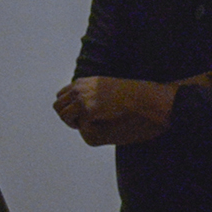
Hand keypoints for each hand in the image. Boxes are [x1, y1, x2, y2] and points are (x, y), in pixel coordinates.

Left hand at [51, 76, 174, 144]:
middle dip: (70, 118)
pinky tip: (108, 127)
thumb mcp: (114, 89)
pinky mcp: (89, 111)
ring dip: (78, 124)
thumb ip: (98, 95)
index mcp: (86, 81)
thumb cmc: (142, 97)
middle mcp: (81, 88)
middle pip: (58, 106)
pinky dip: (90, 130)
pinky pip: (80, 126)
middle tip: (87, 126)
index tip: (84, 117)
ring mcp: (83, 99)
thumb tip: (95, 107)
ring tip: (98, 127)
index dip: (71, 108)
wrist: (152, 100)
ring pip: (65, 116)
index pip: (63, 95)